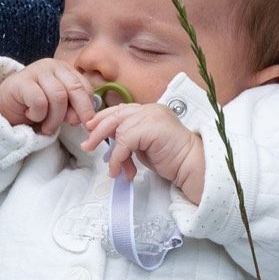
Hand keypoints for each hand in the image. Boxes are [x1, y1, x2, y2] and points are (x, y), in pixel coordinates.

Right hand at [0, 58, 99, 135]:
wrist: (4, 106)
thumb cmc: (34, 107)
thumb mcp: (58, 108)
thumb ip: (72, 109)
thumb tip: (84, 119)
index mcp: (65, 70)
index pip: (85, 87)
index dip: (87, 107)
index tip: (85, 123)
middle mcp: (53, 66)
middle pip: (75, 88)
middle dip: (79, 110)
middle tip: (74, 125)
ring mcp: (37, 71)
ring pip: (58, 97)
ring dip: (55, 118)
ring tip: (47, 127)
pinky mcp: (22, 81)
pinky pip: (39, 101)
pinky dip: (38, 115)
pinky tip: (31, 115)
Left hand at [83, 100, 206, 201]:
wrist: (191, 166)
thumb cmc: (171, 159)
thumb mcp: (144, 145)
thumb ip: (128, 139)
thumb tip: (108, 143)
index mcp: (150, 110)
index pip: (121, 110)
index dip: (103, 119)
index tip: (90, 130)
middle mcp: (150, 109)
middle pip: (116, 115)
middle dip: (98, 131)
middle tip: (87, 146)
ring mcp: (152, 116)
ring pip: (119, 129)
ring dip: (112, 152)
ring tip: (113, 169)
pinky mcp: (152, 127)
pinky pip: (124, 141)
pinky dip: (118, 158)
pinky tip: (120, 170)